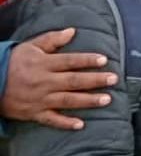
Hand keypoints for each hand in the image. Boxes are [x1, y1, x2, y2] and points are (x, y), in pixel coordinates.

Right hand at [0, 29, 115, 128]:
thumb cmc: (12, 63)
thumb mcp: (29, 47)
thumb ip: (52, 39)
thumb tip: (72, 31)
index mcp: (43, 64)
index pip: (69, 61)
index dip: (87, 60)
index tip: (104, 60)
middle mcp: (43, 82)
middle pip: (73, 81)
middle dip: (95, 80)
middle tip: (114, 79)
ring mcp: (39, 99)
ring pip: (67, 100)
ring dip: (88, 101)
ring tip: (107, 100)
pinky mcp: (33, 113)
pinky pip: (51, 120)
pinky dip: (65, 123)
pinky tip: (80, 125)